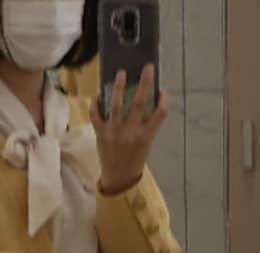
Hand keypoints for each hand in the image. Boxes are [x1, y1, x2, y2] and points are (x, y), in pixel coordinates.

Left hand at [90, 65, 168, 196]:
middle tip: (147, 68)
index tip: (164, 91)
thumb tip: (145, 97)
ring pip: (116, 106)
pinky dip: (95, 105)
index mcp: (146, 136)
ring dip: (118, 88)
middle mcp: (131, 133)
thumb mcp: (146, 143)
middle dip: (144, 83)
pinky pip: (96, 116)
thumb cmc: (134, 157)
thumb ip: (146, 123)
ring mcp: (114, 133)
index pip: (159, 114)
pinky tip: (97, 95)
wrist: (119, 178)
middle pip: (138, 103)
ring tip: (121, 73)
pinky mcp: (101, 134)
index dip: (164, 101)